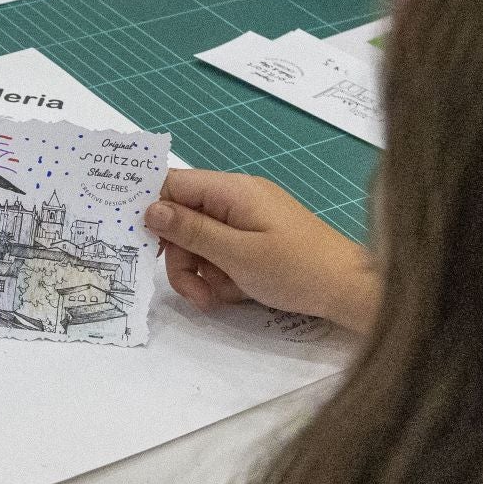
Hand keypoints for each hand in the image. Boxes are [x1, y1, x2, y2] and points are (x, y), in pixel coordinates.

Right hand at [144, 169, 379, 332]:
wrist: (350, 290)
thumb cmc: (296, 268)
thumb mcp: (237, 254)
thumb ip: (191, 231)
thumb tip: (150, 209)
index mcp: (232, 191)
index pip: (174, 184)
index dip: (149, 207)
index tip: (132, 239)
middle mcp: (236, 200)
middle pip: (183, 220)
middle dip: (179, 257)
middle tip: (192, 290)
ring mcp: (246, 221)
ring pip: (199, 243)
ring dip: (197, 273)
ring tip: (213, 299)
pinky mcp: (255, 242)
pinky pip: (220, 255)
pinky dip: (219, 276)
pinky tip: (232, 295)